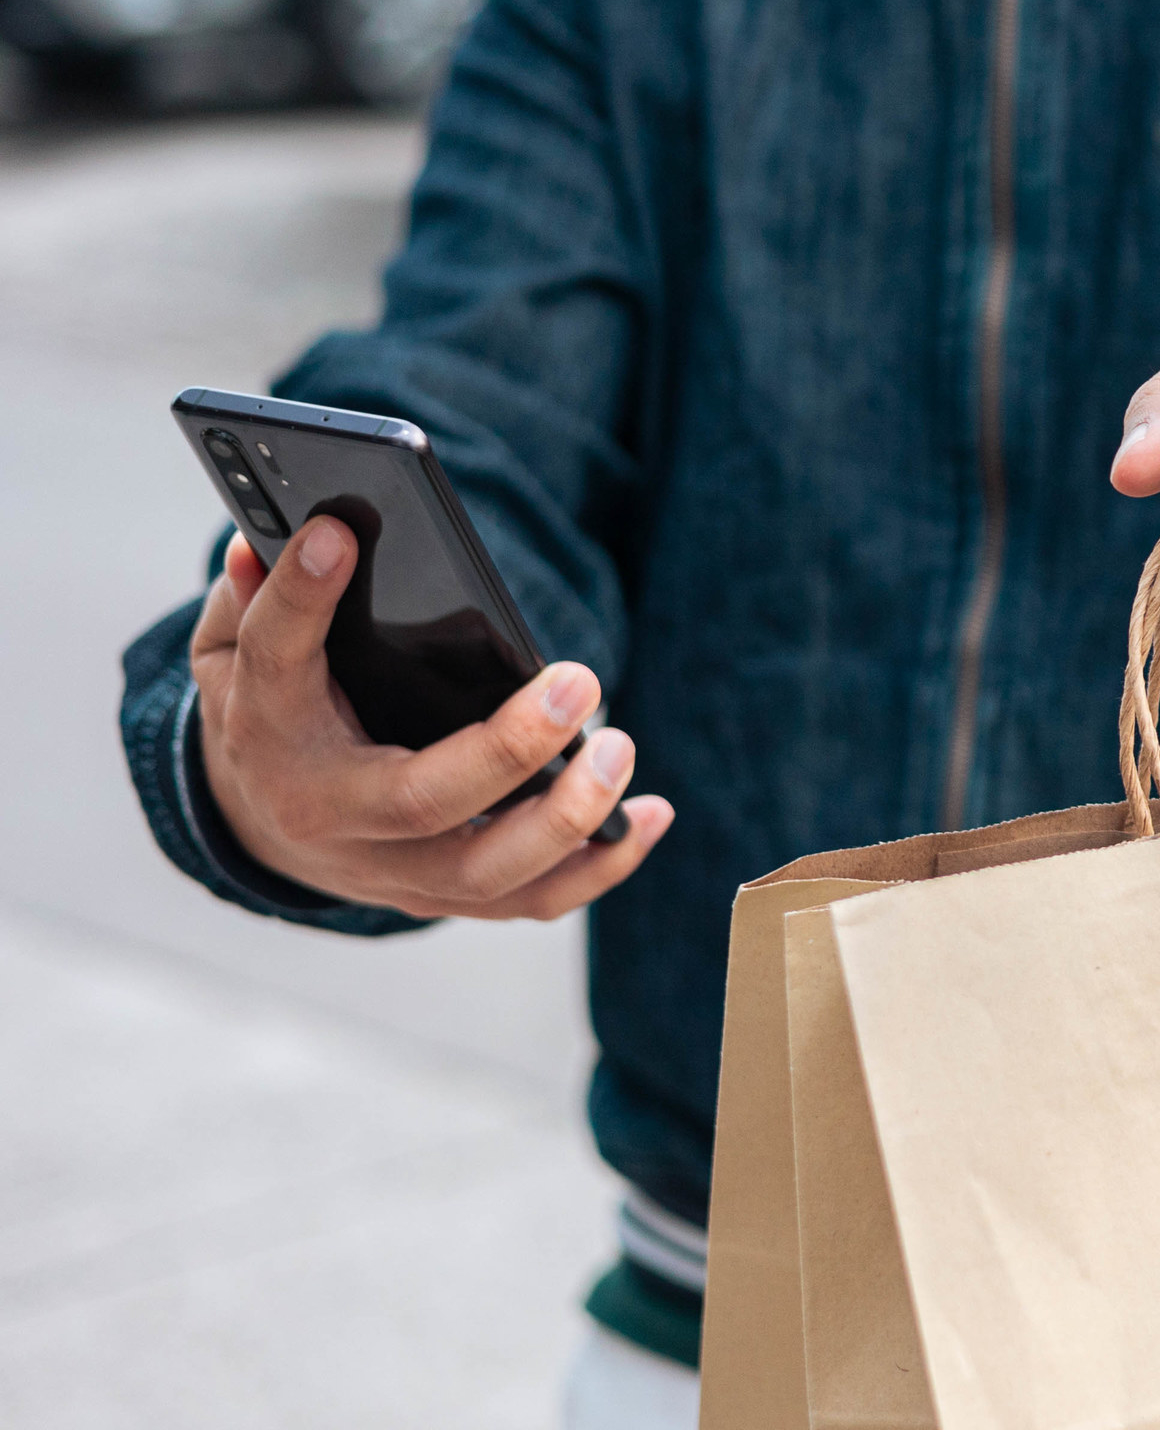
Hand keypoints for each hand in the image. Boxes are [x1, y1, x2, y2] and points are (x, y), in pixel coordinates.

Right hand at [191, 519, 672, 918]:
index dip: (301, 599)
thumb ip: (261, 594)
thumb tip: (309, 528)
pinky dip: (600, 866)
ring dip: (568, 818)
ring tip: (620, 747)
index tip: (339, 535)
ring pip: (486, 872)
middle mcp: (331, 815)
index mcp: (270, 734)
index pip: (278, 660)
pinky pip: (530, 900)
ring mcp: (392, 870)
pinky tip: (651, 815)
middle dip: (509, 747)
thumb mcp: (238, 647)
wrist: (261, 821)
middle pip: (421, 801)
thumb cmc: (274, 712)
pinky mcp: (446, 895)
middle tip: (577, 681)